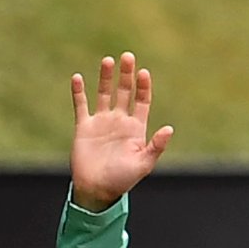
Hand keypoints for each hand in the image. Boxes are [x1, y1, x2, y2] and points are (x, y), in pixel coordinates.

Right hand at [69, 51, 172, 211]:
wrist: (97, 191)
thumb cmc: (122, 180)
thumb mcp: (143, 164)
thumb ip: (156, 146)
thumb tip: (169, 128)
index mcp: (136, 128)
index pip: (142, 101)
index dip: (143, 86)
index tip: (143, 73)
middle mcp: (119, 121)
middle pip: (124, 92)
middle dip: (126, 75)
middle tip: (127, 57)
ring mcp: (101, 122)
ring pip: (104, 93)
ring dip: (106, 77)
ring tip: (108, 60)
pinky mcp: (84, 127)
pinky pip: (81, 105)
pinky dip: (79, 92)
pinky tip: (78, 77)